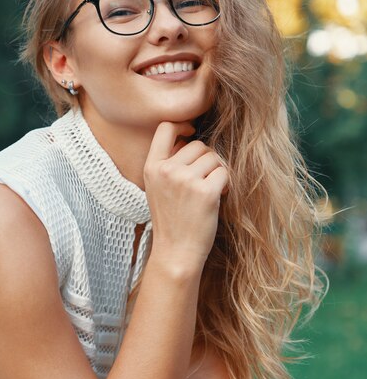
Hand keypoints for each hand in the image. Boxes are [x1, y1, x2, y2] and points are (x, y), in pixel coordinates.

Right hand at [144, 121, 228, 267]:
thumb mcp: (157, 188)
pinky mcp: (205, 192)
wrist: (176, 252)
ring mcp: (185, 180)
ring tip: (209, 192)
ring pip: (214, 158)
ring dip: (217, 173)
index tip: (191, 133)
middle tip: (203, 181)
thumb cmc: (171, 220)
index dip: (182, 125)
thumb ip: (168, 163)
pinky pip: (225, 173)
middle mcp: (167, 170)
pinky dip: (226, 184)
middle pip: (198, 145)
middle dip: (206, 160)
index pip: (165, 128)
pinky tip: (217, 198)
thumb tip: (192, 138)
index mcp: (151, 167)